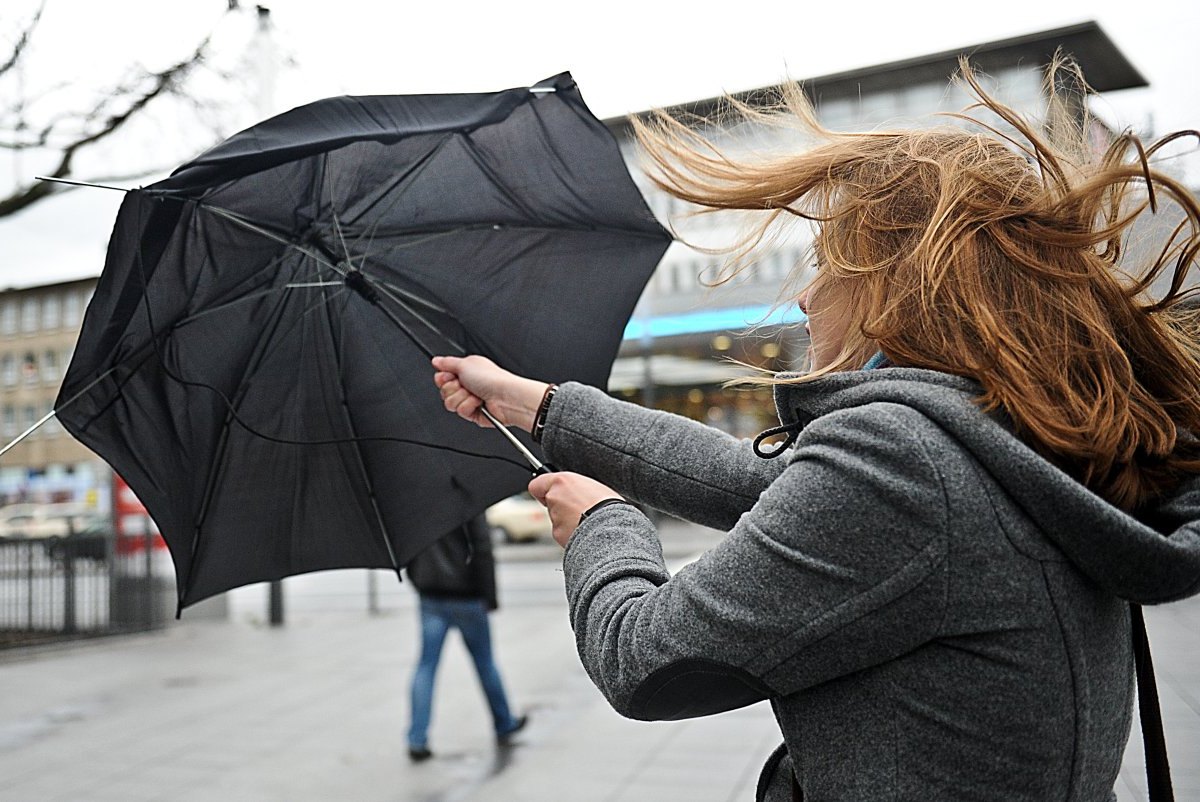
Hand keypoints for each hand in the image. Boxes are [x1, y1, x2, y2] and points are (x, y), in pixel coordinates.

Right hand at [432, 355, 547, 430]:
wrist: (506, 397)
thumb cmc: (492, 378)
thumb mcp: (465, 363)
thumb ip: (447, 363)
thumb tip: (436, 360)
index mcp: (466, 371)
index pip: (442, 377)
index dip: (443, 378)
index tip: (449, 376)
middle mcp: (467, 385)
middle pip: (444, 391)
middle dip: (453, 387)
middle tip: (465, 384)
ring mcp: (470, 400)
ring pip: (450, 403)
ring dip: (461, 397)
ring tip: (474, 393)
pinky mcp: (473, 414)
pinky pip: (460, 412)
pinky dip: (468, 406)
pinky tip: (478, 402)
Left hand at [528, 471, 622, 546]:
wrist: (612, 530)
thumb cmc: (609, 507)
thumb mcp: (594, 486)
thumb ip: (577, 488)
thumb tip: (576, 492)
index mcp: (562, 482)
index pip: (537, 484)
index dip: (544, 489)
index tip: (548, 492)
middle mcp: (555, 499)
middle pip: (550, 503)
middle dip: (561, 507)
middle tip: (579, 509)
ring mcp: (555, 518)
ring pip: (557, 519)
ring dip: (568, 521)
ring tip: (587, 520)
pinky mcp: (558, 535)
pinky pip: (562, 533)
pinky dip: (571, 533)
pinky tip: (586, 531)